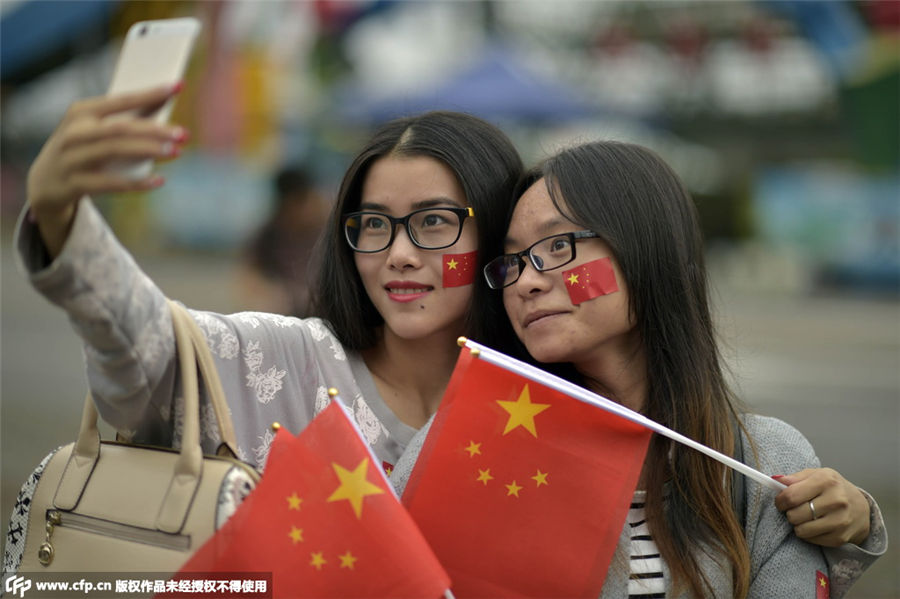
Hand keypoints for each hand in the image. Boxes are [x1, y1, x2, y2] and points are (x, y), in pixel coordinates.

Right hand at [26, 83, 187, 255]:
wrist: (45, 182)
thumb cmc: (82, 150)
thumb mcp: (94, 131)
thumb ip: (122, 124)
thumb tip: (165, 118)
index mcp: (81, 112)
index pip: (121, 99)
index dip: (150, 93)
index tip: (177, 86)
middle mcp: (74, 132)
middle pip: (121, 128)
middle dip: (154, 129)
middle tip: (184, 133)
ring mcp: (72, 158)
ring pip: (116, 151)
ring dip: (149, 151)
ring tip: (176, 152)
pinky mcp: (74, 184)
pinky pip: (111, 184)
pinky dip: (137, 183)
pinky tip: (160, 180)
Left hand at [773, 468, 870, 546]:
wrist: (861, 507)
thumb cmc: (833, 488)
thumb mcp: (816, 475)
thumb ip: (795, 478)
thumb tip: (776, 480)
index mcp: (826, 481)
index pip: (791, 496)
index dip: (780, 501)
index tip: (781, 502)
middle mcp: (836, 500)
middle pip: (794, 515)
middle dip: (789, 513)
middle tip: (795, 510)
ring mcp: (840, 521)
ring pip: (801, 530)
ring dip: (797, 525)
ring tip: (805, 517)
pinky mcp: (840, 537)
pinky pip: (811, 539)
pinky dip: (808, 534)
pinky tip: (815, 525)